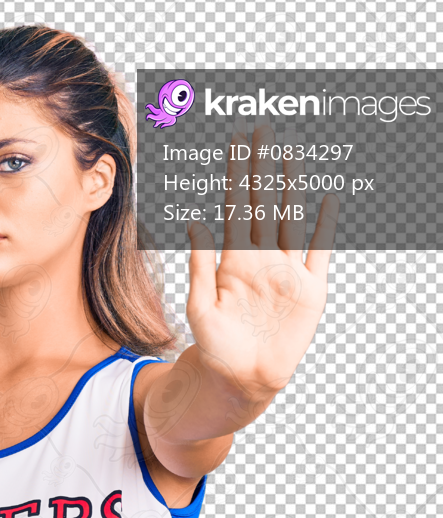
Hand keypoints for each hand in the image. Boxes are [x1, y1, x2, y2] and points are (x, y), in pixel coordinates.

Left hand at [185, 121, 338, 396]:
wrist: (240, 379)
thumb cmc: (215, 348)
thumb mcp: (200, 306)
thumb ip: (200, 266)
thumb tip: (195, 223)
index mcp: (234, 262)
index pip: (235, 209)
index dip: (235, 178)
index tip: (233, 146)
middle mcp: (261, 260)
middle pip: (263, 205)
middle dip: (261, 170)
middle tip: (261, 133)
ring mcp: (287, 273)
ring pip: (291, 220)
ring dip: (291, 188)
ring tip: (291, 154)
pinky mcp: (310, 291)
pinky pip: (319, 253)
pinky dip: (324, 227)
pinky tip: (327, 200)